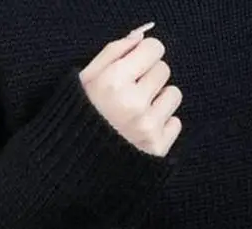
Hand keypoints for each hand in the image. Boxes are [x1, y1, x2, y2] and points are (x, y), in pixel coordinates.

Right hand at [80, 24, 182, 157]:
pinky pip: (176, 123)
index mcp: (113, 82)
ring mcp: (147, 127)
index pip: (154, 48)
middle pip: (163, 70)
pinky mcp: (157, 147)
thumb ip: (112, 53)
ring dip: (158, 102)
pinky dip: (162, 127)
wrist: (74, 167)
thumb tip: (141, 37)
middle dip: (149, 80)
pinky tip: (142, 134)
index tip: (134, 69)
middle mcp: (132, 103)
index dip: (143, 57)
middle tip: (130, 98)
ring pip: (173, 94)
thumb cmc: (79, 120)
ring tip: (137, 116)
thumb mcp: (85, 81)